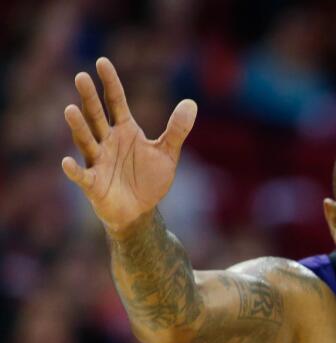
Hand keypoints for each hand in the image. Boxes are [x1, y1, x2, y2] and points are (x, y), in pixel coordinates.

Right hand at [61, 57, 196, 233]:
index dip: (110, 83)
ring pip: (86, 140)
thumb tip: (191, 103)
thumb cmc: (149, 179)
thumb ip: (177, 129)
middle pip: (97, 116)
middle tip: (81, 77)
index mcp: (125, 130)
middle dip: (90, 98)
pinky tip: (67, 162)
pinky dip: (74, 170)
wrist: (140, 211)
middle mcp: (107, 141)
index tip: (102, 61)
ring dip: (78, 127)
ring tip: (70, 109)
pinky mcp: (93, 184)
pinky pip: (82, 175)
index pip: (116, 102)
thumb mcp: (167, 153)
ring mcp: (98, 161)